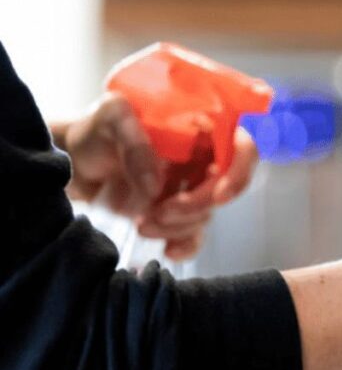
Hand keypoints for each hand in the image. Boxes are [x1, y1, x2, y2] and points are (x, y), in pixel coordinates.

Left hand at [61, 94, 258, 259]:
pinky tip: (167, 250)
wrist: (74, 163)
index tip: (219, 194)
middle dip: (197, 205)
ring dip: (179, 226)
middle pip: (225, 186)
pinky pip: (194, 235)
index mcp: (198, 128)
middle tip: (163, 212)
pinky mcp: (177, 215)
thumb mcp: (111, 118)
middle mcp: (202, 159)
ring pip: (206, 213)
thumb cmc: (97, 131)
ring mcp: (190, 189)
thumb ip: (135, 143)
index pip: (238, 145)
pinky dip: (185, 246)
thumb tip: (155, 185)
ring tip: (142, 223)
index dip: (239, 170)